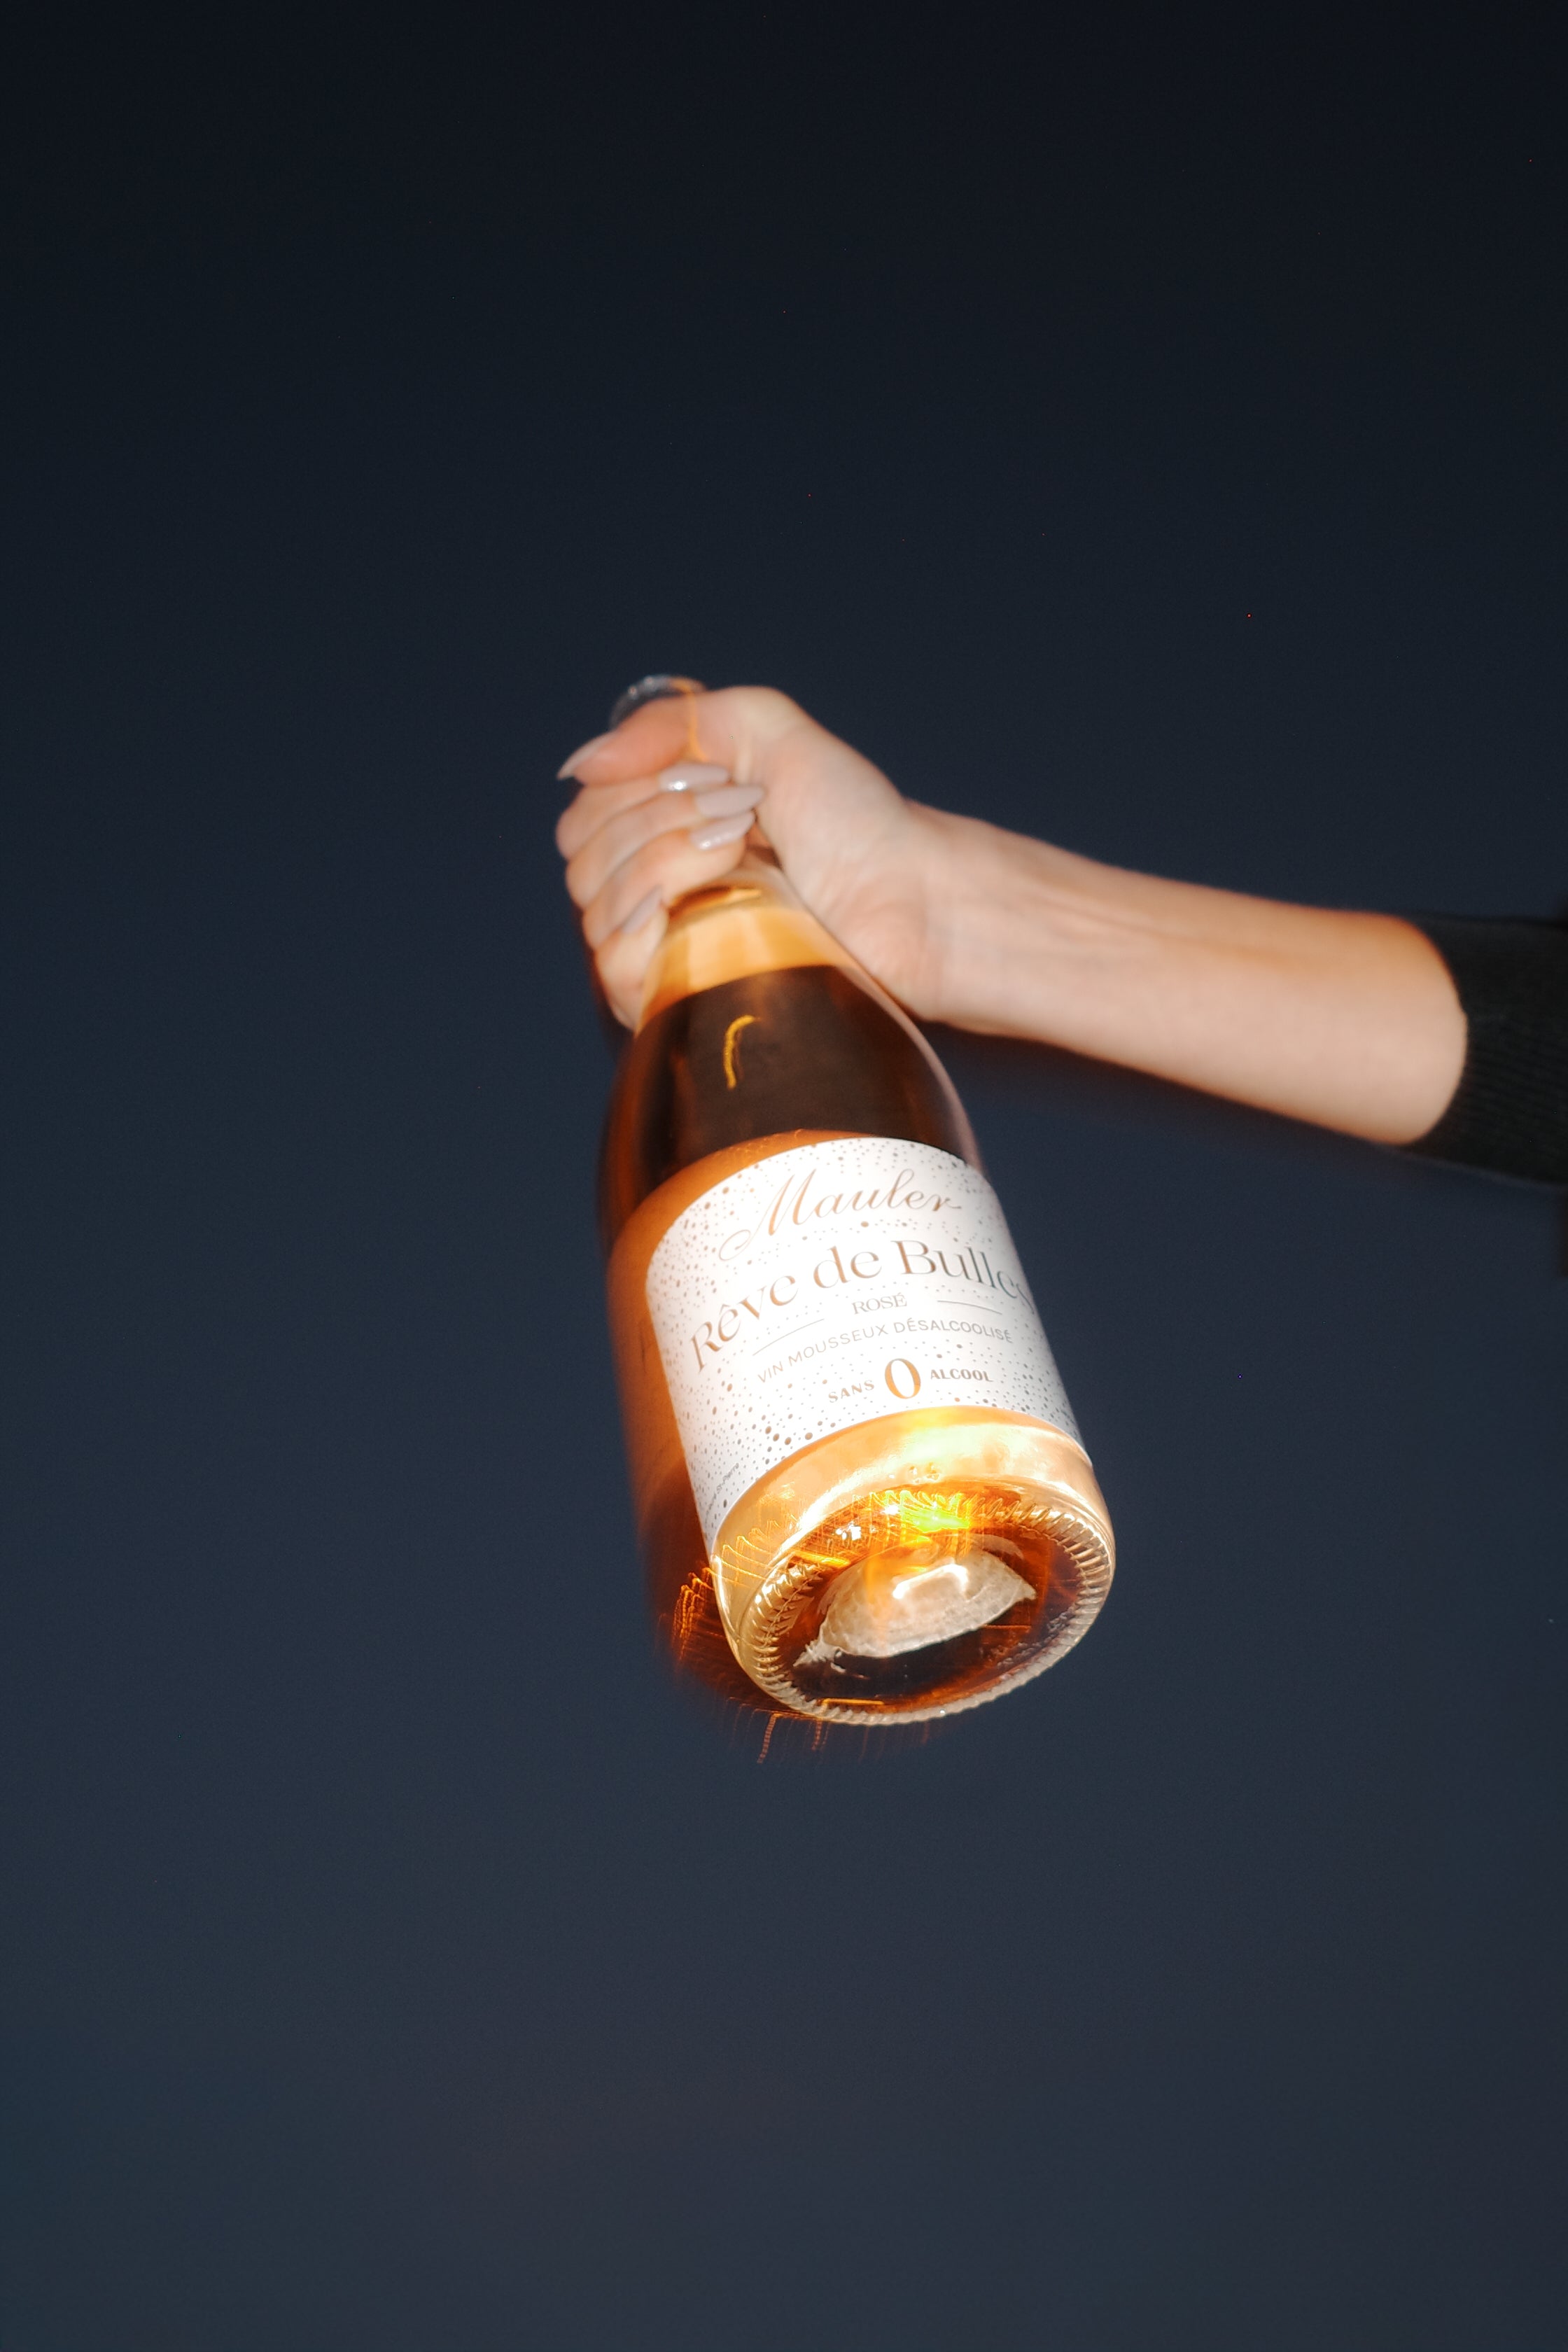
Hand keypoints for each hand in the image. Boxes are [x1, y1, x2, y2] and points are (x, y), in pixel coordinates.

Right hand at [554, 686, 945, 1026]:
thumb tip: (579, 765)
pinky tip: (719, 894)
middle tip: (742, 814)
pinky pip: (612, 963)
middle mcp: (655, 892)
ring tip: (744, 849)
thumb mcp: (763, 729)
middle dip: (658, 817)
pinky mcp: (681, 998)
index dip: (634, 786)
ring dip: (665, 859)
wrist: (910, 898)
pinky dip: (654, 913)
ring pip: (594, 904)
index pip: (585, 812)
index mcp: (665, 833)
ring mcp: (665, 949)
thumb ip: (670, 723)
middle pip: (581, 856)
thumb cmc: (856, 821)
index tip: (718, 779)